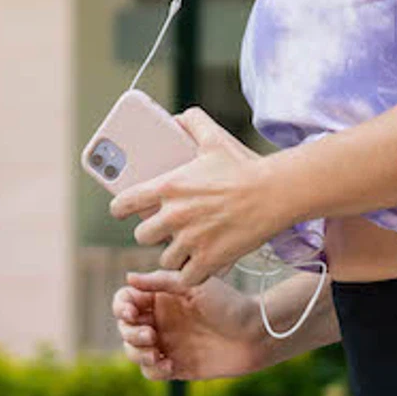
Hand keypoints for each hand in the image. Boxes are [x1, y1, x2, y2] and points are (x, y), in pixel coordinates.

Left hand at [107, 107, 282, 285]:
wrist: (275, 193)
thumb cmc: (245, 168)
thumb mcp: (215, 140)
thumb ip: (193, 124)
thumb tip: (179, 118)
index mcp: (168, 187)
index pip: (124, 203)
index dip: (121, 209)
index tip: (123, 211)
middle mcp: (174, 215)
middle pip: (143, 236)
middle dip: (153, 234)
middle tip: (167, 230)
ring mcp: (190, 240)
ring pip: (165, 259)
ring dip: (174, 255)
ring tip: (186, 249)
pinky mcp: (208, 260)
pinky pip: (186, 277)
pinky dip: (192, 274)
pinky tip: (200, 266)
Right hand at [114, 270, 272, 381]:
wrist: (255, 334)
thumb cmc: (228, 304)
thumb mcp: (194, 286)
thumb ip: (160, 281)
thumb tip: (128, 278)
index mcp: (160, 298)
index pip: (125, 301)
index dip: (121, 307)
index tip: (131, 312)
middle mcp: (159, 320)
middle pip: (125, 328)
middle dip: (130, 333)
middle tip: (150, 334)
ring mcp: (166, 344)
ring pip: (133, 351)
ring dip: (136, 352)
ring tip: (155, 352)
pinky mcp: (175, 366)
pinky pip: (150, 371)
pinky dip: (152, 369)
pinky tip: (169, 364)